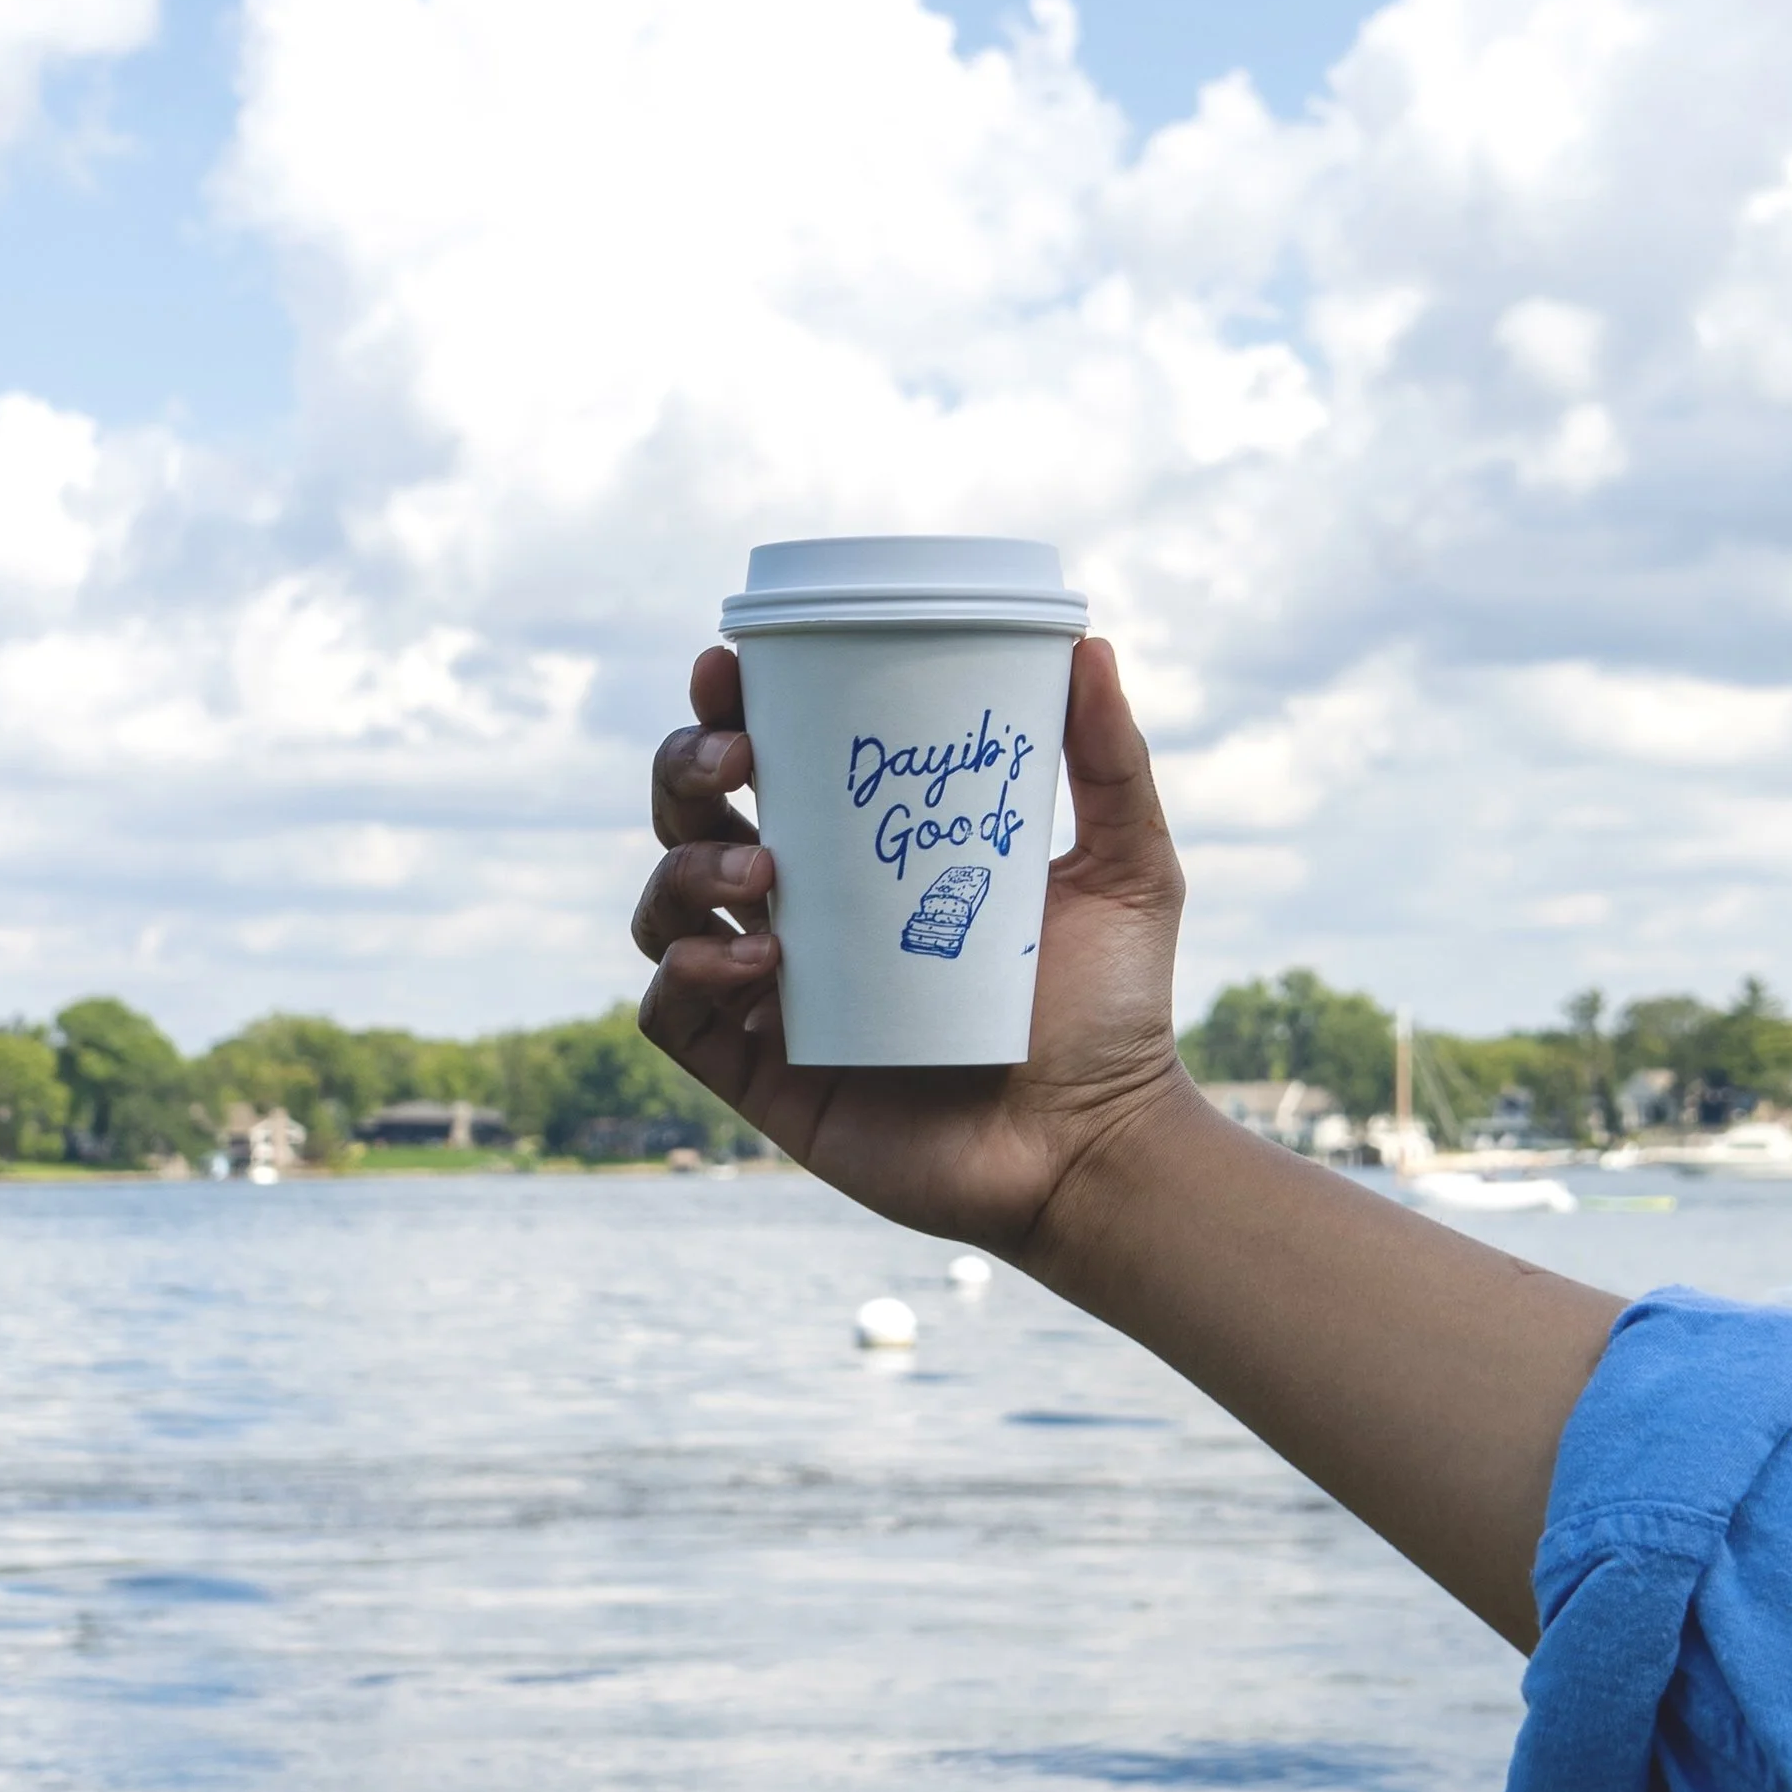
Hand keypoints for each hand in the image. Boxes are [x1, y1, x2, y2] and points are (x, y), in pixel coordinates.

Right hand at [632, 636, 1195, 1261]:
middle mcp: (803, 921)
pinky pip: (671, 1016)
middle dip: (684, 771)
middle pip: (690, 822)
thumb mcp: (1129, 868)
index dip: (723, 713)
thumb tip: (1091, 644)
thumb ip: (1110, 763)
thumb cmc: (1115, 1011)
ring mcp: (775, 1001)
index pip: (763, 768)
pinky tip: (756, 963)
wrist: (1100, 1148)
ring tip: (764, 874)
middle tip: (740, 761)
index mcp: (862, 861)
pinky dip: (686, 976)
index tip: (729, 667)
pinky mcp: (764, 1080)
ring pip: (663, 909)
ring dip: (686, 870)